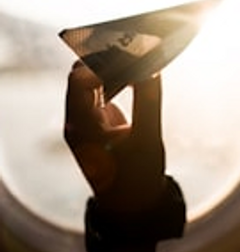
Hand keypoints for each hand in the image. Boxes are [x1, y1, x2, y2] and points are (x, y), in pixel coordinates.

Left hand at [64, 61, 165, 214]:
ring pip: (91, 81)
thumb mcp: (147, 138)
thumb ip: (148, 100)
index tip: (129, 50)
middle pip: (82, 76)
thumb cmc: (138, 176)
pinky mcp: (98, 122)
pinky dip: (116, 79)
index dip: (101, 61)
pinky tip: (136, 72)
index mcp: (80, 126)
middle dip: (105, 59)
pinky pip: (101, 91)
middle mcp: (77, 121)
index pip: (80, 80)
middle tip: (134, 45)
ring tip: (138, 55)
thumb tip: (151, 67)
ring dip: (111, 68)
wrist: (133, 206)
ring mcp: (86, 121)